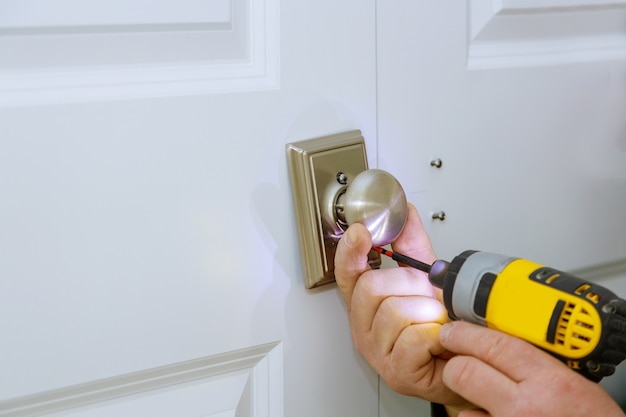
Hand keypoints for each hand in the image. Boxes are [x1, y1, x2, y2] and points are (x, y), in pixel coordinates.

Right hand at [334, 204, 468, 406]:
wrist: (466, 361)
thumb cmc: (442, 324)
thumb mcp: (425, 279)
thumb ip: (411, 244)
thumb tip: (404, 211)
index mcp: (366, 303)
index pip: (347, 273)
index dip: (350, 250)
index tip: (361, 231)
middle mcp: (364, 326)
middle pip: (371, 287)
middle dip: (409, 285)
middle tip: (426, 299)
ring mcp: (377, 351)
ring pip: (395, 310)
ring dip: (427, 312)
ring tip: (436, 322)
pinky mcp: (396, 371)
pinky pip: (414, 337)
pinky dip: (435, 334)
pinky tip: (438, 340)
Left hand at [439, 321, 624, 416]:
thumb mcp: (573, 383)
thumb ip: (536, 361)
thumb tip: (497, 342)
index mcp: (551, 381)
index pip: (493, 345)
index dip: (464, 334)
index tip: (453, 331)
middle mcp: (527, 407)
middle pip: (464, 371)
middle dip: (456, 365)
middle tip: (458, 362)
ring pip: (463, 407)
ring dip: (468, 402)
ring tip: (487, 402)